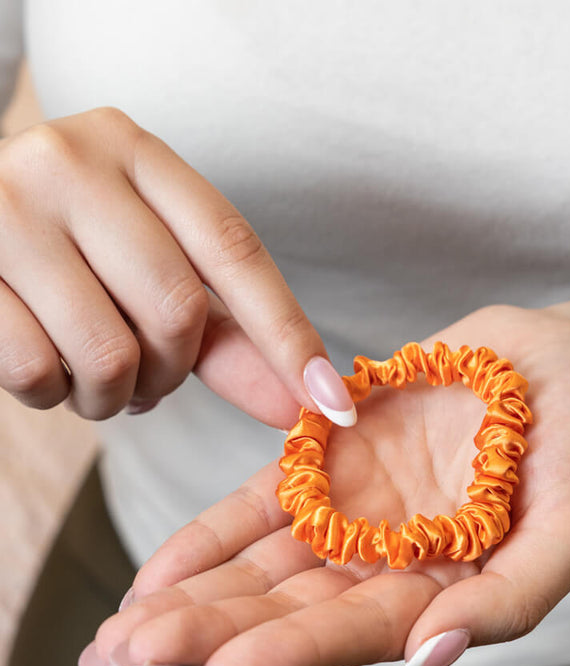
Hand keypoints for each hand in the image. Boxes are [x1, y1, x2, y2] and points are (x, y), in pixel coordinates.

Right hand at [0, 108, 351, 426]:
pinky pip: (36, 373)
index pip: (234, 250)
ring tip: (102, 377)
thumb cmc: (77, 247)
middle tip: (152, 376)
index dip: (288, 334)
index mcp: (137, 151)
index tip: (331, 403)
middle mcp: (71, 164)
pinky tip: (53, 370)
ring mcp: (5, 209)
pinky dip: (57, 396)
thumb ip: (230, 333)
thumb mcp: (155, 265)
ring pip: (108, 354)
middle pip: (175, 310)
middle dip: (173, 371)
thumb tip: (305, 404)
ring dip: (117, 394)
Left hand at [86, 304, 569, 665]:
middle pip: (290, 606)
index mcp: (445, 589)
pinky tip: (159, 567)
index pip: (355, 631)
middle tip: (125, 657)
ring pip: (264, 563)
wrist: (566, 361)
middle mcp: (391, 559)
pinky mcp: (336, 454)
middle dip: (209, 632)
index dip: (285, 652)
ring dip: (194, 594)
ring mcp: (359, 507)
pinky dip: (212, 532)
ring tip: (121, 631)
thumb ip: (513, 596)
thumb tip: (427, 659)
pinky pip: (264, 498)